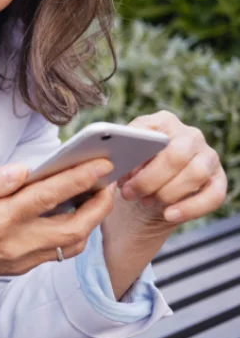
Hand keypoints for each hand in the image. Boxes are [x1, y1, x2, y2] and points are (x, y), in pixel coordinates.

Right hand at [0, 157, 115, 304]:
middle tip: (109, 181)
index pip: (49, 196)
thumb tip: (23, 169)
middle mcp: (15, 243)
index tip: (102, 163)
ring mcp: (20, 259)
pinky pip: (58, 252)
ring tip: (96, 196)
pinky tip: (71, 214)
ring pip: (72, 244)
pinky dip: (74, 232)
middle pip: (74, 227)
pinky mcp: (20, 267)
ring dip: (91, 220)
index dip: (79, 178)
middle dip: (99, 204)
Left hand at [118, 111, 227, 228]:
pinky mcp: (219, 181)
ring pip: (195, 174)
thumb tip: (118, 163)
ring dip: (167, 193)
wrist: (149, 195)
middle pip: (176, 154)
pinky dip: (189, 209)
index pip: (153, 131)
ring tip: (146, 202)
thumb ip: (121, 156)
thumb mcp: (124, 160)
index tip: (123, 171)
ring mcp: (208, 157)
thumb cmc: (134, 170)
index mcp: (164, 122)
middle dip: (150, 178)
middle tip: (129, 193)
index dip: (137, 153)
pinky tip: (169, 215)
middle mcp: (190, 136)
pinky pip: (213, 196)